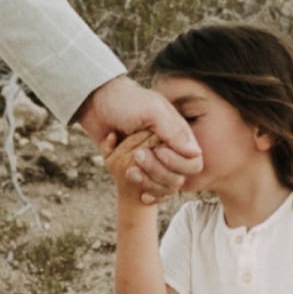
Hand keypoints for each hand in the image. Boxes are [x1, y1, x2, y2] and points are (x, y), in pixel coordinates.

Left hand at [71, 76, 195, 187]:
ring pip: (162, 189)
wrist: (97, 104)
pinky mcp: (138, 171)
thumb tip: (195, 154)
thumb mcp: (152, 111)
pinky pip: (149, 192)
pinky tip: (131, 184)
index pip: (192, 164)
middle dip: (157, 171)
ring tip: (128, 170)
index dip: (178, 164)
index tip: (159, 151)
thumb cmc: (126, 102)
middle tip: (137, 154)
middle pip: (177, 179)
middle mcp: (170, 153)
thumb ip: (174, 132)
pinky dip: (141, 190)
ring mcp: (154, 164)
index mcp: (178, 137)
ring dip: (147, 182)